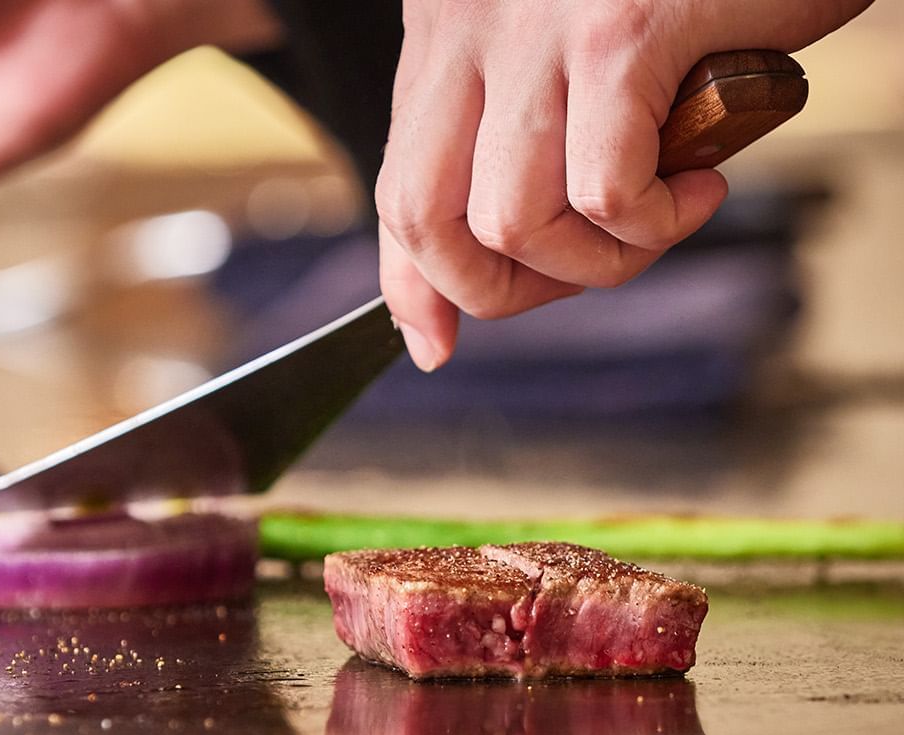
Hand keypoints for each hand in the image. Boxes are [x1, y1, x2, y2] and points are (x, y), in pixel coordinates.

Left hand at [378, 0, 873, 369]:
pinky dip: (653, 222)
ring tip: (661, 219)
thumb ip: (514, 156)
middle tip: (586, 269)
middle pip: (426, 220)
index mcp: (447, 34)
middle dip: (499, 290)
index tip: (433, 344)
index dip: (411, 286)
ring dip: (596, 262)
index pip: (395, 188)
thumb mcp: (570, 69)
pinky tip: (698, 186)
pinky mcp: (618, 32)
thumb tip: (474, 287)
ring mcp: (536, 28)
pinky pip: (602, 190)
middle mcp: (470, 25)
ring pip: (511, 222)